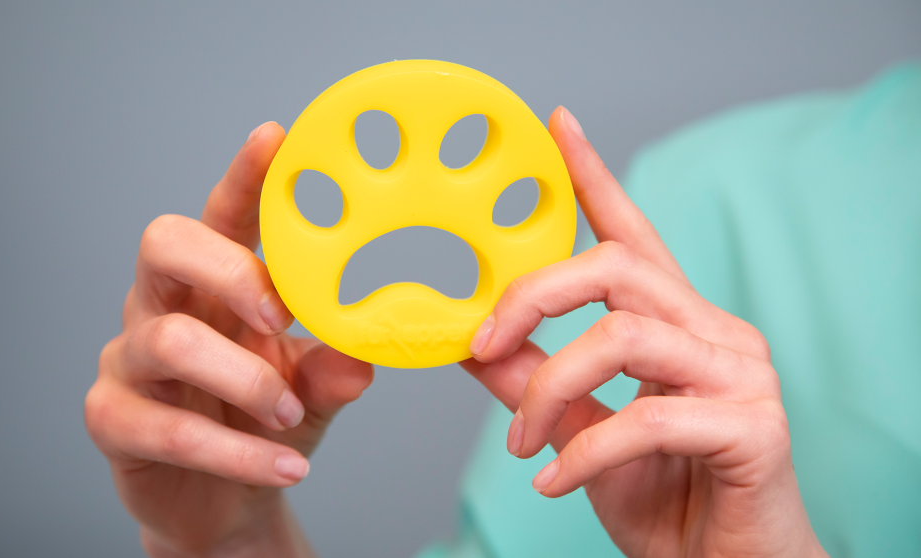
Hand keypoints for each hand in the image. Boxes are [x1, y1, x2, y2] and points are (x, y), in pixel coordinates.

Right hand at [85, 123, 373, 557]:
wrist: (223, 500)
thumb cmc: (263, 423)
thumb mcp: (310, 391)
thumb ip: (332, 369)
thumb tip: (362, 358)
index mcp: (214, 285)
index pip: (223, 216)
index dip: (245, 177)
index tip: (277, 138)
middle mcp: (162, 306)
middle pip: (165, 243)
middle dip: (227, 267)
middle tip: (280, 312)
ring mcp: (129, 360)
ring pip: (168, 340)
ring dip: (244, 378)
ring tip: (289, 413)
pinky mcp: (113, 419)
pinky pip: (167, 428)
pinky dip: (236, 451)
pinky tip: (286, 466)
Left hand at [463, 108, 826, 556]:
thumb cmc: (662, 498)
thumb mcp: (577, 432)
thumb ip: (533, 382)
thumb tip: (476, 344)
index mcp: (676, 323)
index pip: (633, 234)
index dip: (594, 177)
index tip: (556, 126)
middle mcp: (716, 331)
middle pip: (617, 267)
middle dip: (533, 296)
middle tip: (480, 342)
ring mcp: (743, 373)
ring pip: (624, 336)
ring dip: (549, 390)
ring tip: (516, 443)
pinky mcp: (754, 426)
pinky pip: (646, 418)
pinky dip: (583, 452)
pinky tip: (551, 482)